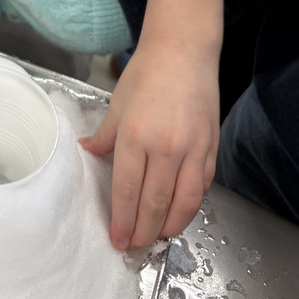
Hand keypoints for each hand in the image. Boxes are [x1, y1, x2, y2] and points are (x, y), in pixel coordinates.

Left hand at [81, 41, 218, 249]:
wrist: (183, 51)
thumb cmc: (146, 74)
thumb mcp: (116, 104)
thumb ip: (104, 136)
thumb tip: (88, 153)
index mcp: (135, 137)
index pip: (127, 191)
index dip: (122, 221)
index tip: (116, 239)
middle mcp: (166, 148)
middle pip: (154, 203)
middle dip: (143, 231)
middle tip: (134, 246)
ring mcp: (193, 150)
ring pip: (184, 203)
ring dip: (170, 226)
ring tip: (157, 237)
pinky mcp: (211, 148)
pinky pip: (202, 187)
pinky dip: (191, 205)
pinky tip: (179, 212)